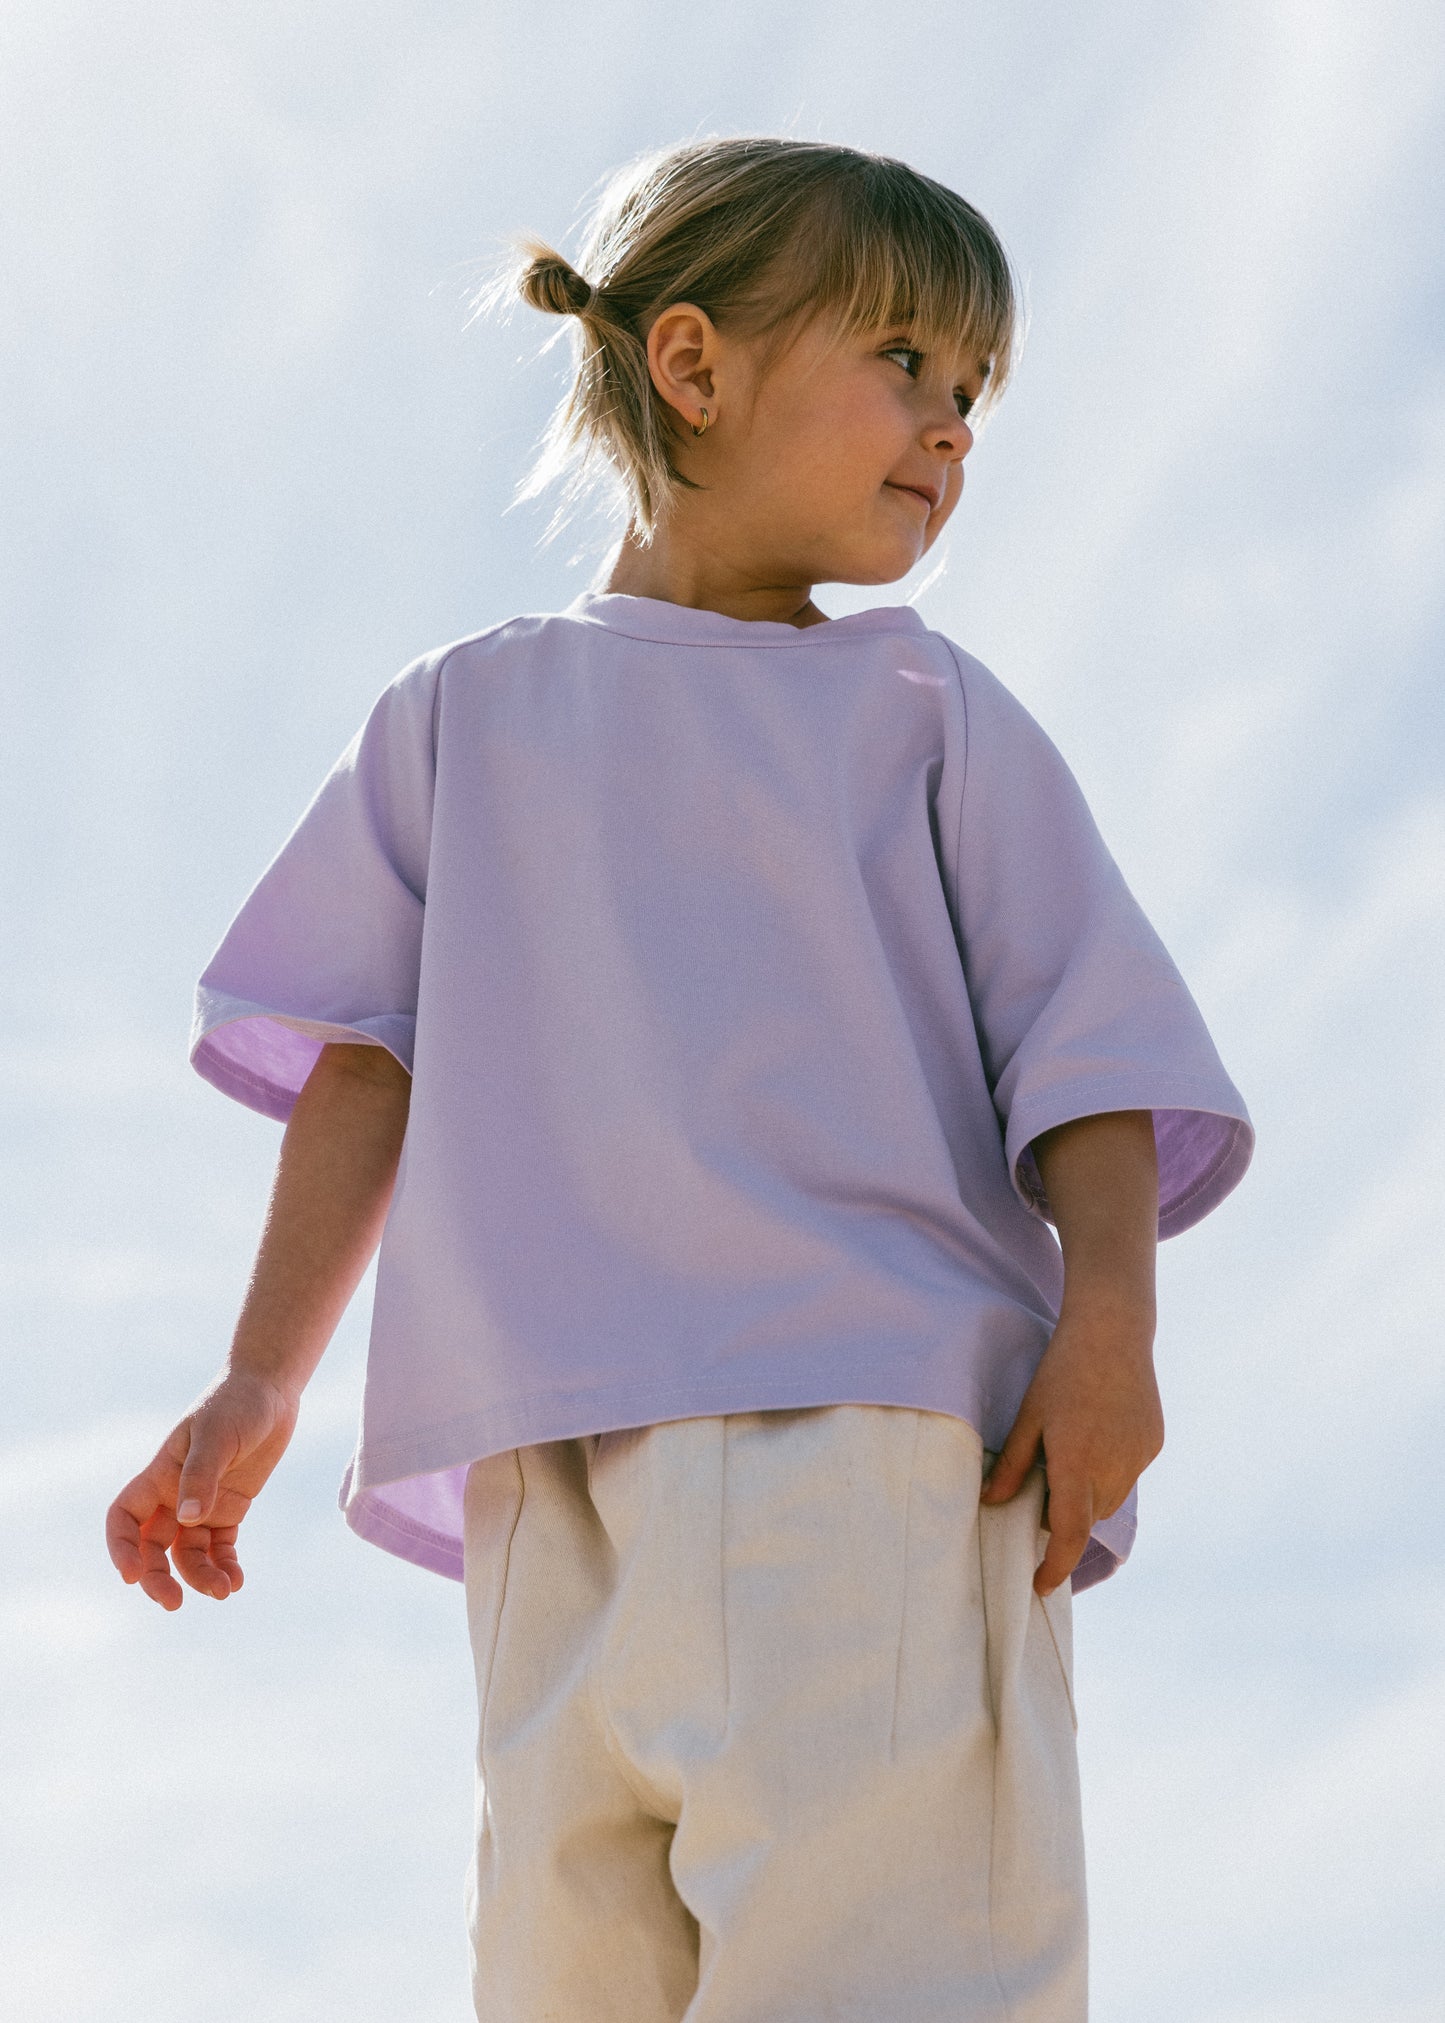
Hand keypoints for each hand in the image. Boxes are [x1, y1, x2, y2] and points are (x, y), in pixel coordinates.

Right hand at [105, 1370, 299, 1608]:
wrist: (271, 1390)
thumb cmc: (237, 1403)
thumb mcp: (217, 1434)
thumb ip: (202, 1474)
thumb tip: (188, 1520)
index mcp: (160, 1474)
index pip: (124, 1518)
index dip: (121, 1547)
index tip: (132, 1575)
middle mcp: (175, 1494)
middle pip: (153, 1546)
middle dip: (158, 1576)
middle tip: (174, 1603)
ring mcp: (203, 1503)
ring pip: (188, 1552)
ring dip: (199, 1576)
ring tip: (224, 1590)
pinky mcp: (231, 1507)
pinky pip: (220, 1546)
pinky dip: (225, 1566)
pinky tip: (237, 1581)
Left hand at [979, 1299, 1162, 1596]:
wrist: (1113, 1331)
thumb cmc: (1061, 1371)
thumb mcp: (1028, 1417)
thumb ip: (1012, 1465)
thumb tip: (991, 1503)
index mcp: (1076, 1464)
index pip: (1068, 1534)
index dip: (1054, 1565)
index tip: (1040, 1584)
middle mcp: (1113, 1468)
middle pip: (1088, 1517)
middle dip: (1066, 1516)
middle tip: (1044, 1487)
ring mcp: (1138, 1458)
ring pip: (1111, 1499)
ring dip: (1090, 1495)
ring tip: (1072, 1453)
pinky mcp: (1152, 1444)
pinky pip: (1128, 1473)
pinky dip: (1111, 1470)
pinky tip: (1098, 1434)